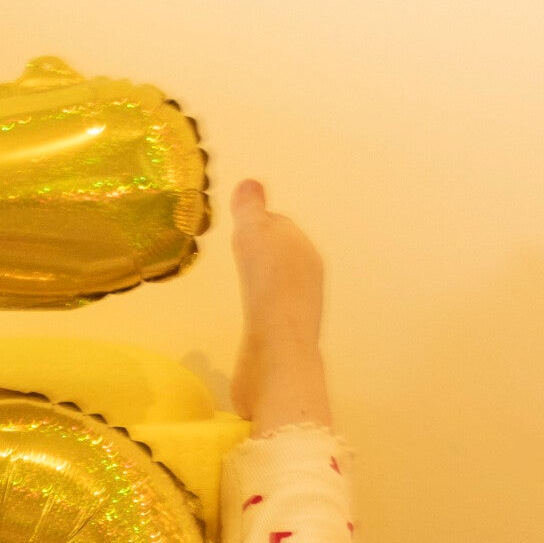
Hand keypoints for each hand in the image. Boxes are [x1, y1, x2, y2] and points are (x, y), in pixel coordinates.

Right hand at [226, 178, 332, 433]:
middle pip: (281, 259)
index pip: (280, 228)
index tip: (237, 227)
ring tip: (239, 285)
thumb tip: (250, 184)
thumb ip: (251, 211)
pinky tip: (245, 318)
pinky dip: (256, 312)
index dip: (258, 224)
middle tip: (236, 253)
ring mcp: (296, 317)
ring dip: (260, 285)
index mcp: (306, 254)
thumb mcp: (255, 236)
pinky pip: (267, 318)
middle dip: (262, 254)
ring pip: (276, 290)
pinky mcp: (281, 346)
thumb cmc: (267, 290)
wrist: (276, 359)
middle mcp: (307, 284)